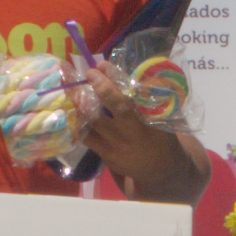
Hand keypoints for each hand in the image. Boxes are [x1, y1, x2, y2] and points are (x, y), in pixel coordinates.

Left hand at [74, 60, 199, 201]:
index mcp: (145, 123)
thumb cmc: (162, 137)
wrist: (161, 169)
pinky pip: (87, 137)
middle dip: (95, 91)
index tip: (101, 66)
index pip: (127, 100)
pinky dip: (79, 122)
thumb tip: (130, 74)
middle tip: (86, 74)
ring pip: (91, 125)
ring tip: (71, 88)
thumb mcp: (163, 118)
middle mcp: (129, 135)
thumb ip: (149, 98)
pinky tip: (72, 109)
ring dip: (80, 106)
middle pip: (107, 112)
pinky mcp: (105, 155)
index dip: (112, 82)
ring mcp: (115, 147)